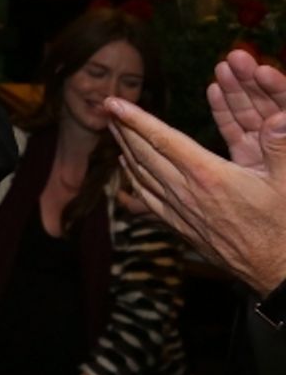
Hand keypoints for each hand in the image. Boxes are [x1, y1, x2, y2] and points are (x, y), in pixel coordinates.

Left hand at [106, 95, 285, 295]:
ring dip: (124, 148)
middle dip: (123, 128)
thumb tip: (279, 116)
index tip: (113, 102)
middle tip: (107, 108)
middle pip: (143, 154)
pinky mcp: (179, 225)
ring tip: (113, 129)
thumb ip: (279, 146)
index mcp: (207, 175)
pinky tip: (127, 167)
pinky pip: (147, 196)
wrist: (275, 272)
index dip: (135, 118)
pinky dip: (133, 177)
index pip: (162, 139)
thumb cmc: (283, 225)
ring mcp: (179, 210)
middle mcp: (186, 192)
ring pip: (141, 174)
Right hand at [210, 49, 285, 169]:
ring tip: (221, 67)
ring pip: (249, 113)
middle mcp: (282, 140)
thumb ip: (282, 149)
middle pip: (268, 103)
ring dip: (234, 90)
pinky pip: (235, 130)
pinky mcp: (248, 159)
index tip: (262, 70)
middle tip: (236, 56)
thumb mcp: (285, 180)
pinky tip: (213, 91)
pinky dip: (223, 111)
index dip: (277, 86)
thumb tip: (280, 118)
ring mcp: (265, 149)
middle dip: (251, 80)